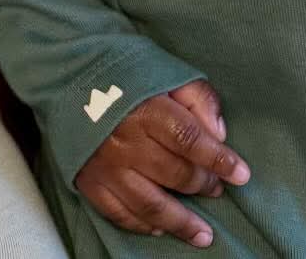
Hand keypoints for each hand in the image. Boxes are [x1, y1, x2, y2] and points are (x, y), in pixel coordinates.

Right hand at [75, 80, 249, 247]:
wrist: (63, 74)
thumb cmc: (119, 73)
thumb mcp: (161, 70)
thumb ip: (196, 96)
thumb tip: (220, 133)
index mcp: (145, 109)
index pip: (191, 139)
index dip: (220, 160)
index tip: (242, 175)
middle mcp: (125, 141)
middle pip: (176, 174)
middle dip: (203, 184)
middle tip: (216, 189)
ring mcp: (106, 165)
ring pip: (151, 204)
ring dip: (181, 222)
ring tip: (204, 234)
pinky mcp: (89, 180)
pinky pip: (119, 213)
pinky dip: (142, 224)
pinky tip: (160, 227)